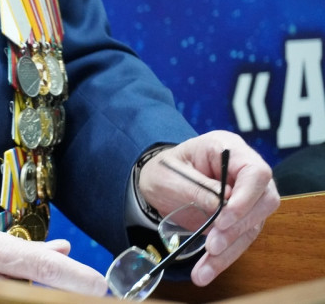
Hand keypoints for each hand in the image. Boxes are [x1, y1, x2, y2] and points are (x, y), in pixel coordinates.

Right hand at [0, 218, 107, 295]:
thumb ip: (22, 250)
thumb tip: (62, 249)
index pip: (40, 264)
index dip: (74, 276)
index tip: (99, 286)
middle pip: (32, 293)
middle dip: (58, 293)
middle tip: (80, 293)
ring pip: (16, 300)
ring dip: (32, 294)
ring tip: (24, 283)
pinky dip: (12, 297)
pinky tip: (14, 290)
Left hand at [138, 130, 279, 285]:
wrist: (157, 181)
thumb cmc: (163, 170)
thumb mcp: (170, 175)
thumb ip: (196, 188)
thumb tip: (222, 208)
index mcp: (228, 149)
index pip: (255, 172)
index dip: (246, 198)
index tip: (225, 219)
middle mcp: (243, 172)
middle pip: (262, 201)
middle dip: (237, 227)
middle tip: (212, 245)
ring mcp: (245, 196)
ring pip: (252, 226)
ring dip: (229, 250)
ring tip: (204, 269)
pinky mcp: (239, 218)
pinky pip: (238, 239)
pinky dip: (223, 258)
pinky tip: (206, 271)